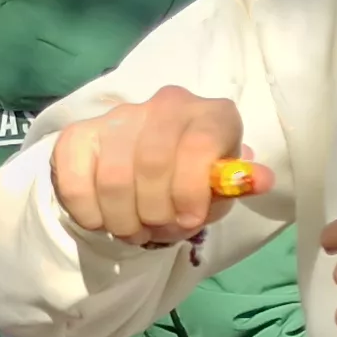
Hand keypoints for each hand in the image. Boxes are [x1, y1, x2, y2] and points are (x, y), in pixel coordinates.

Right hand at [49, 86, 256, 249]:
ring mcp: (117, 117)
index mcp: (210, 114)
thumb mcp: (219, 187)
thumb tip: (260, 180)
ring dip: (124, 220)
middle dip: (156, 212)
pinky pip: (76, 182)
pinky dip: (89, 213)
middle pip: (152, 164)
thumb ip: (235, 185)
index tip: (190, 221)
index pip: (198, 144)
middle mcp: (164, 105)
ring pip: (113, 178)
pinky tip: (103, 221)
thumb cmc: (191, 180)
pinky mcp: (77, 136)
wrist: (142, 170)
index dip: (191, 189)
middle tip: (159, 231)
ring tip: (134, 232)